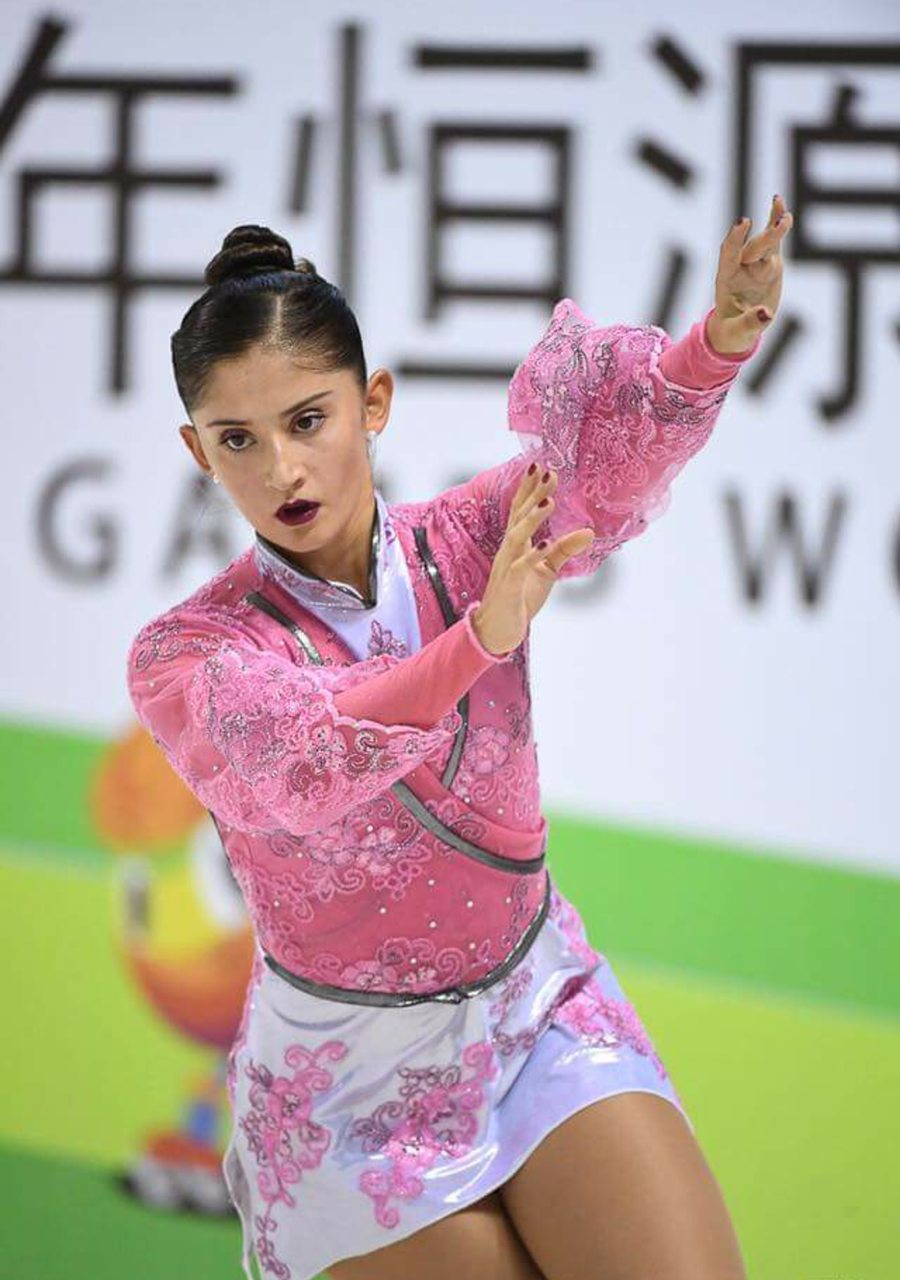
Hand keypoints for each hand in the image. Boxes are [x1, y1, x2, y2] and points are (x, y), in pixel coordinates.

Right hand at [471, 464, 594, 655]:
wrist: (498, 629)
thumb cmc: (519, 597)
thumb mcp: (547, 570)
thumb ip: (565, 549)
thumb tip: (589, 532)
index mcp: (516, 545)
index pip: (521, 510)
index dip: (530, 488)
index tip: (541, 466)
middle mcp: (509, 551)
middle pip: (519, 516)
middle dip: (533, 494)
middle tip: (547, 471)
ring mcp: (507, 567)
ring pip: (517, 536)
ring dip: (533, 518)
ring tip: (549, 501)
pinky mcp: (510, 586)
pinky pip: (520, 567)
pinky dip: (532, 555)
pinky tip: (545, 544)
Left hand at [707, 194, 793, 353]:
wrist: (738, 328)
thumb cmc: (733, 331)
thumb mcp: (738, 333)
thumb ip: (750, 323)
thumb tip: (765, 314)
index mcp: (726, 280)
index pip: (728, 255)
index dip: (735, 239)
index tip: (742, 222)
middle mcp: (741, 267)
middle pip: (752, 249)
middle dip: (765, 237)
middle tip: (780, 223)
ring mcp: (755, 263)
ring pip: (764, 241)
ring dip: (773, 225)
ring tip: (782, 208)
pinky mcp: (770, 263)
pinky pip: (774, 240)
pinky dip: (777, 222)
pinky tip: (779, 202)